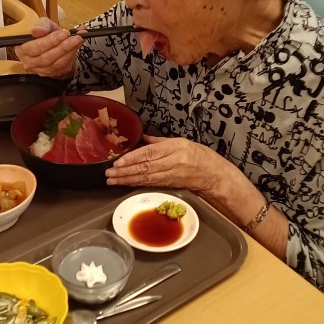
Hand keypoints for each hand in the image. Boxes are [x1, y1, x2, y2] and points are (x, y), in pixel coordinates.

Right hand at [15, 18, 82, 78]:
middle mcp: (29, 63)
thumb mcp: (44, 24)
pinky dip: (71, 56)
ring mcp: (40, 71)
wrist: (54, 44)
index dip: (50, 41)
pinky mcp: (51, 74)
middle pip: (46, 57)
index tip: (64, 33)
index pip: (35, 48)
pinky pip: (62, 67)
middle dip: (63, 46)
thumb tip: (37, 30)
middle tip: (75, 37)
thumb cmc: (46, 34)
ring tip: (78, 40)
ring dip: (69, 51)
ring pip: (56, 63)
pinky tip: (76, 47)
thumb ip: (42, 25)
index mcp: (22, 49)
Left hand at [105, 135, 224, 194]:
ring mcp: (171, 175)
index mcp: (175, 148)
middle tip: (109, 174)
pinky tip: (125, 184)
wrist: (214, 175)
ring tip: (112, 180)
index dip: (132, 158)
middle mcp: (172, 162)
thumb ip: (160, 141)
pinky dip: (136, 184)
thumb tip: (142, 138)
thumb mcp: (181, 141)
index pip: (149, 153)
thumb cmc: (199, 156)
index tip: (118, 162)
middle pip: (145, 167)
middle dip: (125, 171)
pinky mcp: (170, 185)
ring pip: (145, 178)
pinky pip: (150, 184)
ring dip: (127, 180)